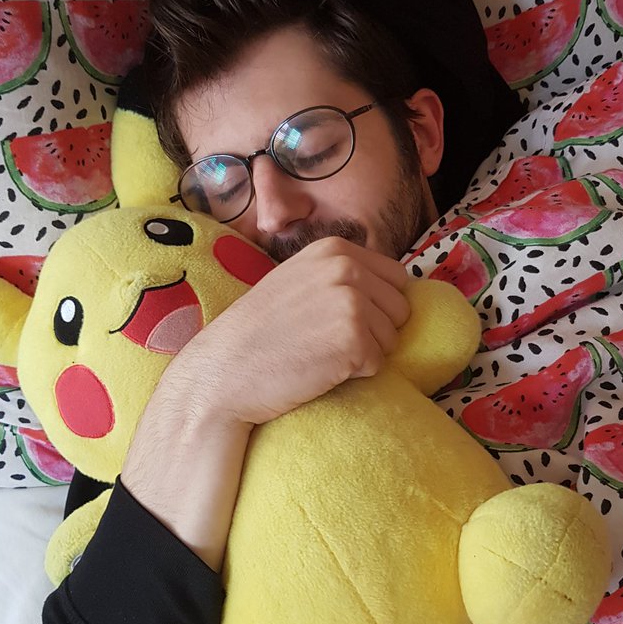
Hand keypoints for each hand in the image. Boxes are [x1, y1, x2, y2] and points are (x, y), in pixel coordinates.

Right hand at [121, 237, 408, 569]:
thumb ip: (339, 277)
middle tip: (324, 341)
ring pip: (392, 338)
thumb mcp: (298, 281)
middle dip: (373, 331)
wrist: (223, 372)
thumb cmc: (258, 334)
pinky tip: (319, 369)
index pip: (395, 278)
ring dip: (363, 354)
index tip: (337, 322)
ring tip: (318, 354)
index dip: (375, 306)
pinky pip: (379, 364)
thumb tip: (395, 291)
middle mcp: (347, 267)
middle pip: (399, 308)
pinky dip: (355, 375)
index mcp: (334, 248)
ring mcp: (351, 301)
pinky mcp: (354, 339)